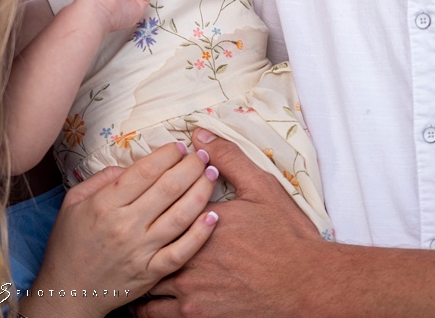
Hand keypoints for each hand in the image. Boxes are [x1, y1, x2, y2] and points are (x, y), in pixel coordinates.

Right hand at [25, 142, 218, 317]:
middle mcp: (125, 226)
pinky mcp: (151, 272)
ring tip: (212, 175)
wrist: (68, 293)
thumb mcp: (73, 202)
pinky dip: (201, 234)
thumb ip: (103, 178)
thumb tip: (135, 164)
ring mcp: (140, 251)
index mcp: (105, 205)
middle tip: (202, 156)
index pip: (145, 171)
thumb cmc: (70, 244)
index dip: (168, 154)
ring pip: (181, 216)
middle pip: (169, 188)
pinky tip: (214, 216)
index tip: (179, 146)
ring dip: (202, 191)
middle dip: (191, 166)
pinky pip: (182, 251)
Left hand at [136, 128, 324, 317]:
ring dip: (140, 274)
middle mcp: (189, 254)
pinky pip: (151, 313)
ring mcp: (188, 288)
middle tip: (132, 235)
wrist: (303, 283)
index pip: (163, 205)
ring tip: (136, 267)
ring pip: (145, 281)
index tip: (153, 203)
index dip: (156, 203)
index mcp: (201, 220)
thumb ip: (229, 158)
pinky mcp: (192, 314)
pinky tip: (146, 298)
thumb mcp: (262, 187)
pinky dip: (144, 305)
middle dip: (141, 239)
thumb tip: (200, 134)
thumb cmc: (286, 236)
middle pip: (148, 243)